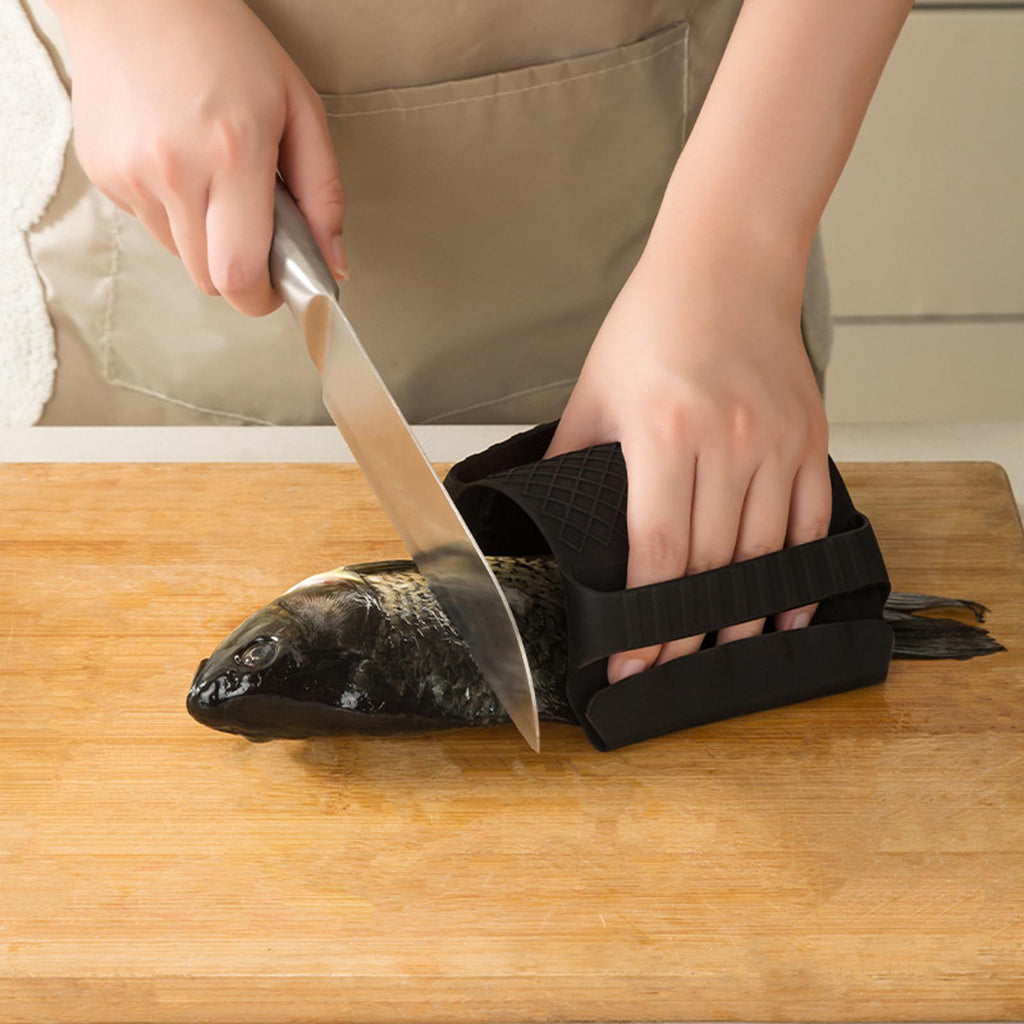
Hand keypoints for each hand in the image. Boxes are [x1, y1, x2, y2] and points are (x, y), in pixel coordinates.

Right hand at [53, 0, 346, 314]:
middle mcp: (176, 170)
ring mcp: (131, 175)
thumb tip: (334, 264)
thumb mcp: (298, 108)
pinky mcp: (104, 174)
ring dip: (206, 240)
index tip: (276, 290)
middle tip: (255, 234)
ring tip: (214, 181)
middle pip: (210, 280)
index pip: (239, 275)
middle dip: (239, 273)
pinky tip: (179, 162)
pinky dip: (173, 212)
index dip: (262, 298)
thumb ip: (324, 194)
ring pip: (180, 256)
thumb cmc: (224, 45)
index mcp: (234, 154)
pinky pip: (150, 225)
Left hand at [543, 218, 830, 685]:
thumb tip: (553, 521)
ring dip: (742, 614)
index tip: (632, 665)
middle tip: (668, 671)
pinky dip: (800, 574)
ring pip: (764, 555)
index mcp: (663, 434)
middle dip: (686, 628)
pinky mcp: (810, 438)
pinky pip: (811, 523)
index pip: (656, 552)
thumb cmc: (652, 324)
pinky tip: (783, 609)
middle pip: (710, 565)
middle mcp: (726, 444)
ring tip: (719, 653)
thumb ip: (573, 462)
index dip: (644, 620)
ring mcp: (775, 443)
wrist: (725, 263)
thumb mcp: (593, 392)